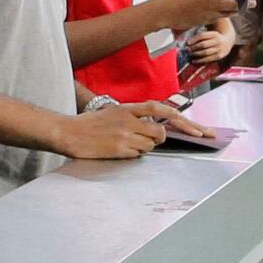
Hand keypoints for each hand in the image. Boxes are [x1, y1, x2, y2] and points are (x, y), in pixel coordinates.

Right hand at [54, 102, 180, 160]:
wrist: (68, 133)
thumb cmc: (87, 124)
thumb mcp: (111, 112)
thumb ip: (131, 116)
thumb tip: (149, 126)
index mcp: (126, 108)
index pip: (158, 108)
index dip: (177, 117)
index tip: (193, 126)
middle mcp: (128, 120)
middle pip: (159, 131)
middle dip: (159, 138)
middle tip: (152, 139)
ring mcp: (124, 135)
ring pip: (150, 145)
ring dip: (143, 147)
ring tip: (125, 143)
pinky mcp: (120, 149)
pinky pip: (138, 154)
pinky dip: (133, 154)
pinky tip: (119, 150)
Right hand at [152, 0, 259, 31]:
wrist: (164, 13)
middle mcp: (211, 5)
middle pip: (234, 5)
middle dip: (243, 2)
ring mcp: (209, 15)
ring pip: (229, 13)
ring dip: (236, 8)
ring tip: (241, 4)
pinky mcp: (205, 21)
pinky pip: (220, 17)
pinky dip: (225, 14)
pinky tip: (225, 10)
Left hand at [186, 20, 237, 65]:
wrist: (228, 41)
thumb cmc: (214, 38)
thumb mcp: (210, 34)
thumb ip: (201, 37)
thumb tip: (188, 43)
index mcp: (214, 34)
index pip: (202, 36)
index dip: (194, 39)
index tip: (187, 43)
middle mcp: (218, 41)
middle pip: (203, 44)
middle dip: (194, 48)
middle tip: (188, 50)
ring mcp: (219, 49)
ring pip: (205, 52)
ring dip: (196, 54)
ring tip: (190, 55)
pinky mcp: (219, 56)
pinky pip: (209, 59)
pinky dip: (200, 60)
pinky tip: (195, 61)